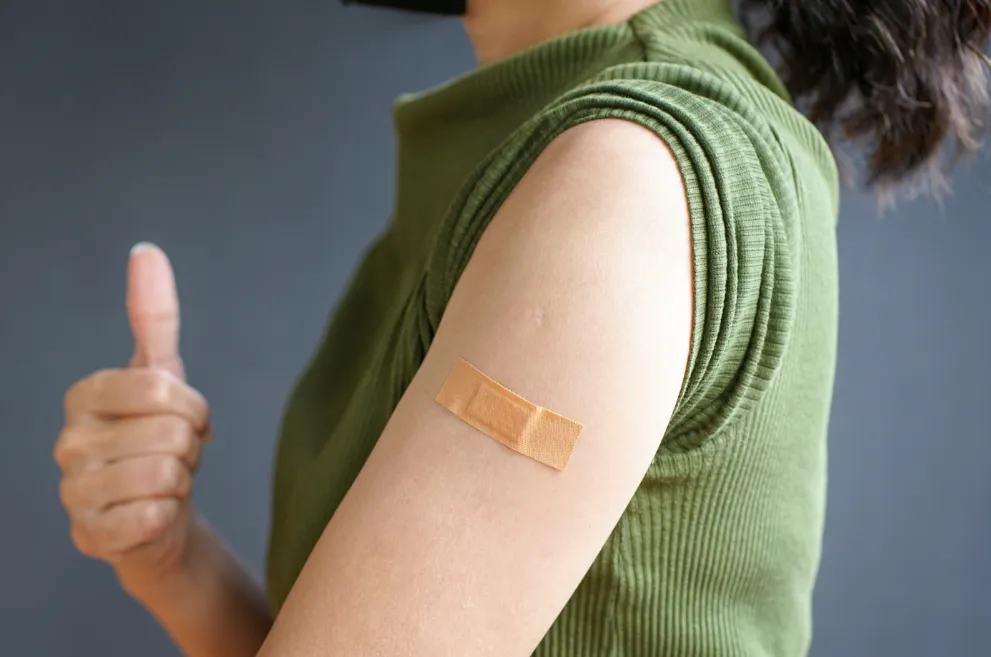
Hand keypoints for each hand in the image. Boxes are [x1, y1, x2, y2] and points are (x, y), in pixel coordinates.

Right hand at [55, 243, 210, 594]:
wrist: (157, 513)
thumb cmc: (158, 436)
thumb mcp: (161, 373)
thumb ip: (154, 316)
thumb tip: (146, 251)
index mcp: (85, 395)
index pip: (164, 389)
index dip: (193, 410)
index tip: (182, 419)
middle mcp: (69, 441)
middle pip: (172, 433)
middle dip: (190, 448)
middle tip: (174, 456)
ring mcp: (73, 491)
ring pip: (167, 475)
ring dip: (182, 481)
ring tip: (164, 482)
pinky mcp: (88, 535)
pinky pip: (152, 515)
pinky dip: (167, 515)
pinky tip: (152, 514)